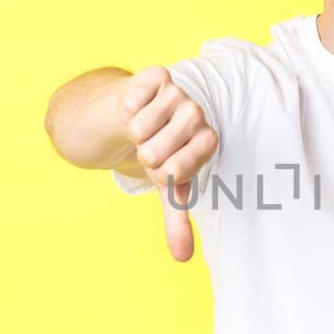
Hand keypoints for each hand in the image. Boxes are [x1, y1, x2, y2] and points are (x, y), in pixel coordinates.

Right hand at [118, 66, 218, 261]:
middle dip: (143, 155)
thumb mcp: (168, 187)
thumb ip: (178, 219)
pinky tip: (135, 107)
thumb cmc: (159, 151)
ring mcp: (179, 93)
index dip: (159, 174)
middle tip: (150, 145)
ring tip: (143, 129)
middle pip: (155, 153)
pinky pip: (131, 103)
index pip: (177, 171)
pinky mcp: (157, 76)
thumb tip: (183, 257)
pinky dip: (125, 110)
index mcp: (208, 142)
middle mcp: (199, 115)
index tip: (163, 166)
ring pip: (140, 129)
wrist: (136, 113)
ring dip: (133, 133)